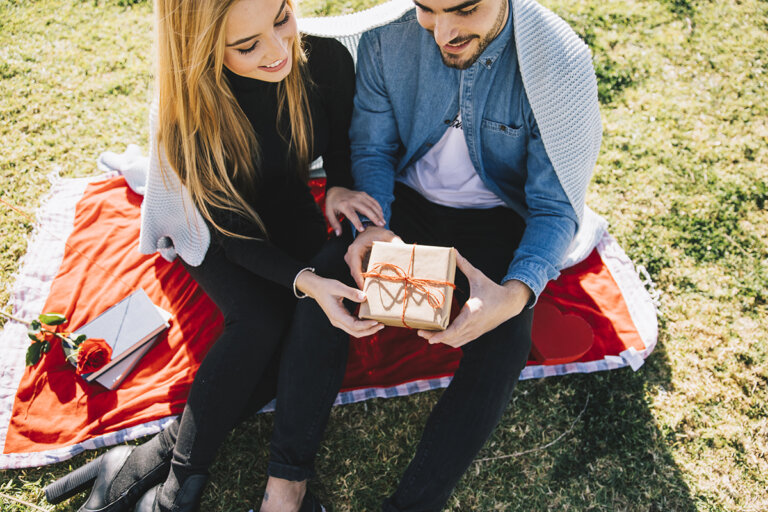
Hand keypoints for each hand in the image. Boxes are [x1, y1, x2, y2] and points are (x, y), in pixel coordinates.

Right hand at [295, 270, 383, 337]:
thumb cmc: (326, 286)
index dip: (366, 325)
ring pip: (355, 331)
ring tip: (379, 324)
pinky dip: (363, 325)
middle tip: (382, 325)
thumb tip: (364, 297)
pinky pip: (353, 326)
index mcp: (336, 315)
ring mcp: (339, 321)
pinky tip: (370, 320)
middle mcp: (337, 321)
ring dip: (367, 329)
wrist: (316, 288)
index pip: (354, 325)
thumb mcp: (338, 287)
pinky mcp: (341, 319)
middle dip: (370, 330)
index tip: (377, 321)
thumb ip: (351, 292)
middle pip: (355, 332)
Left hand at [324, 187, 385, 235]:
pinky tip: (381, 214)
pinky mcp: (363, 194)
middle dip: (374, 217)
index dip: (357, 222)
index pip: (352, 215)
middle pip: (365, 209)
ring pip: (371, 205)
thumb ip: (334, 224)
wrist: (335, 191)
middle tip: (380, 225)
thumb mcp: (329, 214)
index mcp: (344, 205)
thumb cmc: (332, 204)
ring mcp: (359, 196)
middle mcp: (353, 199)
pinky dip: (378, 207)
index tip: (362, 230)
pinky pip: (372, 200)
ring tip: (383, 222)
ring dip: (378, 213)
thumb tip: (338, 234)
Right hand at [344, 226, 402, 288]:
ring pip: (356, 274)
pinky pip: (358, 272)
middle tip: (372, 295)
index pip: (355, 269)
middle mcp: (350, 254)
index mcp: (355, 249)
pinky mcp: (354, 261)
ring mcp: (350, 258)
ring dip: (364, 281)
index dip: (360, 281)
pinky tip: (373, 283)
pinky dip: (365, 277)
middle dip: (363, 284)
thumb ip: (396, 244)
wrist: (372, 228)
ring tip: (374, 291)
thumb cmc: (379, 232)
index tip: (366, 291)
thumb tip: (405, 253)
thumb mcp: (389, 236)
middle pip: (355, 274)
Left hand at [417, 250, 531, 347]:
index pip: (455, 329)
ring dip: (441, 340)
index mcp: (472, 313)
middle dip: (434, 337)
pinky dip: (449, 340)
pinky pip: (460, 342)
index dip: (442, 335)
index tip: (431, 339)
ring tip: (427, 334)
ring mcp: (475, 332)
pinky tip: (440, 335)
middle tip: (420, 332)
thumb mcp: (478, 276)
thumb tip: (453, 251)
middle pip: (451, 338)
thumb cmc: (492, 289)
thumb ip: (464, 265)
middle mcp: (473, 326)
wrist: (510, 303)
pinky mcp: (476, 334)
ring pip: (455, 342)